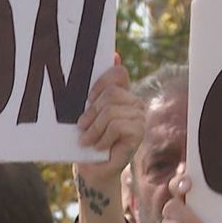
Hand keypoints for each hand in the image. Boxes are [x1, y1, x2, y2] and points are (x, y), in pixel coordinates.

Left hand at [75, 57, 145, 186]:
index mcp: (122, 93)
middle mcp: (134, 102)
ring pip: (111, 110)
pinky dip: (103, 137)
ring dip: (94, 128)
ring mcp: (139, 116)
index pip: (118, 73)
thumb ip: (97, 87)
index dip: (101, 82)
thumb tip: (115, 54)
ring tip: (87, 140)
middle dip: (91, 112)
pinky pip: (117, 125)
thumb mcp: (86, 110)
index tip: (87, 99)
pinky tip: (99, 146)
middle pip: (112, 93)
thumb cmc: (87, 138)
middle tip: (81, 127)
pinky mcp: (139, 132)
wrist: (92, 168)